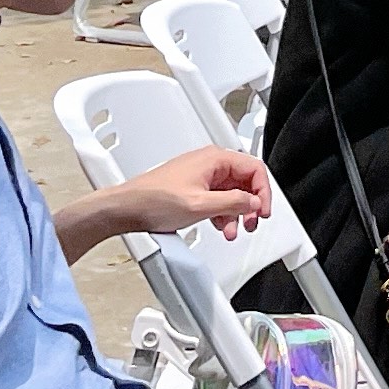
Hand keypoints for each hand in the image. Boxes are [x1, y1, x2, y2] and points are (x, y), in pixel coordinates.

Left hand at [106, 147, 271, 238]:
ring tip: (232, 230)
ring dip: (236, 212)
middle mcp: (209, 163)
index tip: (262, 211)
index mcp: (215, 158)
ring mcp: (201, 174)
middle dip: (250, 204)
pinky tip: (219, 226)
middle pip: (244, 181)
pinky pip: (217, 198)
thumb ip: (233, 203)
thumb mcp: (200, 205)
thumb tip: (253, 202)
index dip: (263, 192)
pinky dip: (222, 213)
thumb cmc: (154, 201)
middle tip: (251, 222)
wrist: (126, 208)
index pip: (254, 169)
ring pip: (231, 191)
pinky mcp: (193, 187)